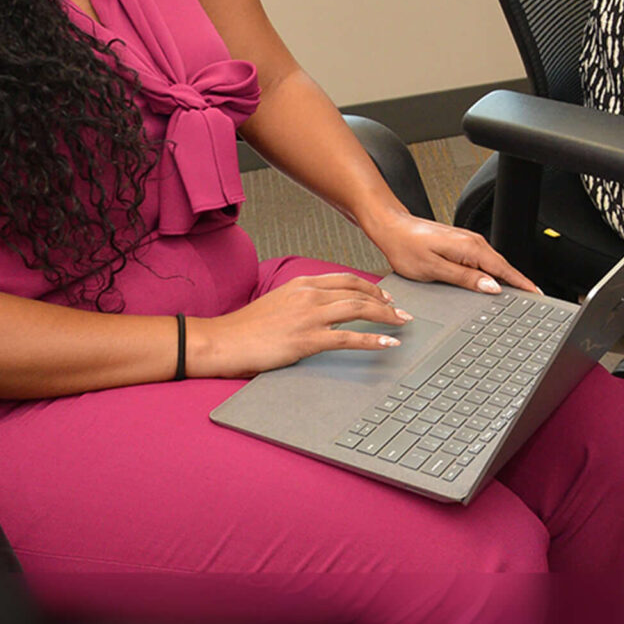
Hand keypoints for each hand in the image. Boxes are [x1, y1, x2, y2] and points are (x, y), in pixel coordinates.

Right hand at [189, 272, 410, 377]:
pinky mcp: (308, 339)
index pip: (346, 279)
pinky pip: (350, 337)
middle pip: (358, 293)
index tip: (385, 296)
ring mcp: (309, 316)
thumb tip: (323, 310)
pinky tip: (388, 344)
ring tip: (401, 324)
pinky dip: (374, 340)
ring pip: (359, 310)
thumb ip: (301, 301)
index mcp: (301, 284)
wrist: (221, 341)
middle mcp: (308, 295)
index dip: (371, 287)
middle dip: (386, 302)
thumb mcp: (277, 303)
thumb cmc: (246, 328)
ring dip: (386, 317)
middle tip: (402, 312)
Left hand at [364, 213, 537, 295]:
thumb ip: (465, 278)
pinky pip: (484, 260)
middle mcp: (472, 242)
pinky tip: (493, 281)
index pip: (503, 269)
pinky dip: (493, 272)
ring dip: (506, 277)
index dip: (521, 283)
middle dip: (518, 282)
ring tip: (518, 294)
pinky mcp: (461, 243)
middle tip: (532, 299)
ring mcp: (468, 241)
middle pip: (502, 266)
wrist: (391, 227)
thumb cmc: (405, 246)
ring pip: (493, 263)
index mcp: (469, 248)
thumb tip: (491, 287)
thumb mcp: (434, 269)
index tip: (535, 294)